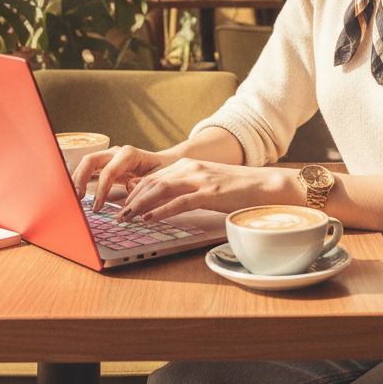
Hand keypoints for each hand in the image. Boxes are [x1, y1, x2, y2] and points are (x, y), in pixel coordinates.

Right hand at [72, 145, 175, 211]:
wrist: (166, 163)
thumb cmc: (164, 171)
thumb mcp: (160, 179)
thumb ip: (146, 183)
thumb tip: (130, 187)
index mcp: (129, 154)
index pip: (109, 171)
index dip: (101, 190)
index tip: (97, 208)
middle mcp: (116, 153)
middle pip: (90, 160)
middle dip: (80, 178)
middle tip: (76, 199)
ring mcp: (109, 157)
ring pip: (86, 163)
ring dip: (76, 179)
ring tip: (71, 199)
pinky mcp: (105, 165)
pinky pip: (89, 170)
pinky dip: (80, 180)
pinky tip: (75, 195)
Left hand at [116, 158, 291, 223]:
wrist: (265, 185)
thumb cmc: (238, 188)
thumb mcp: (208, 183)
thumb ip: (187, 188)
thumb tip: (166, 203)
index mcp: (188, 164)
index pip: (153, 177)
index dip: (134, 192)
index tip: (122, 205)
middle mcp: (191, 168)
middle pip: (151, 182)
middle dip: (130, 199)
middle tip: (117, 215)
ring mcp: (200, 179)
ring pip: (160, 190)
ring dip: (139, 205)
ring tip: (125, 218)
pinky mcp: (209, 193)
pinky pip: (179, 202)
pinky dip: (160, 211)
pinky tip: (149, 219)